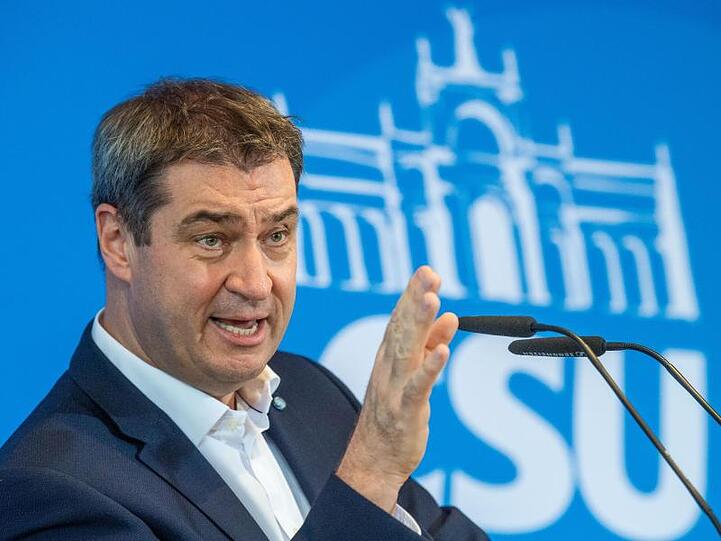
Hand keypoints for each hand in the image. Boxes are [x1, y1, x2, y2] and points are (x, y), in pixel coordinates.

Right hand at [336, 266, 457, 512]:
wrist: (373, 458)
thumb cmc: (393, 413)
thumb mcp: (412, 373)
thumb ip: (430, 345)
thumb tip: (449, 318)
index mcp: (388, 356)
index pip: (400, 319)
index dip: (412, 295)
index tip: (426, 271)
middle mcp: (388, 367)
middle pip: (402, 328)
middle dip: (415, 299)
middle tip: (428, 274)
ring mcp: (394, 388)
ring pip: (407, 351)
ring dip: (419, 324)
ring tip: (432, 301)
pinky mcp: (404, 410)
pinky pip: (417, 387)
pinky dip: (429, 368)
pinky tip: (442, 351)